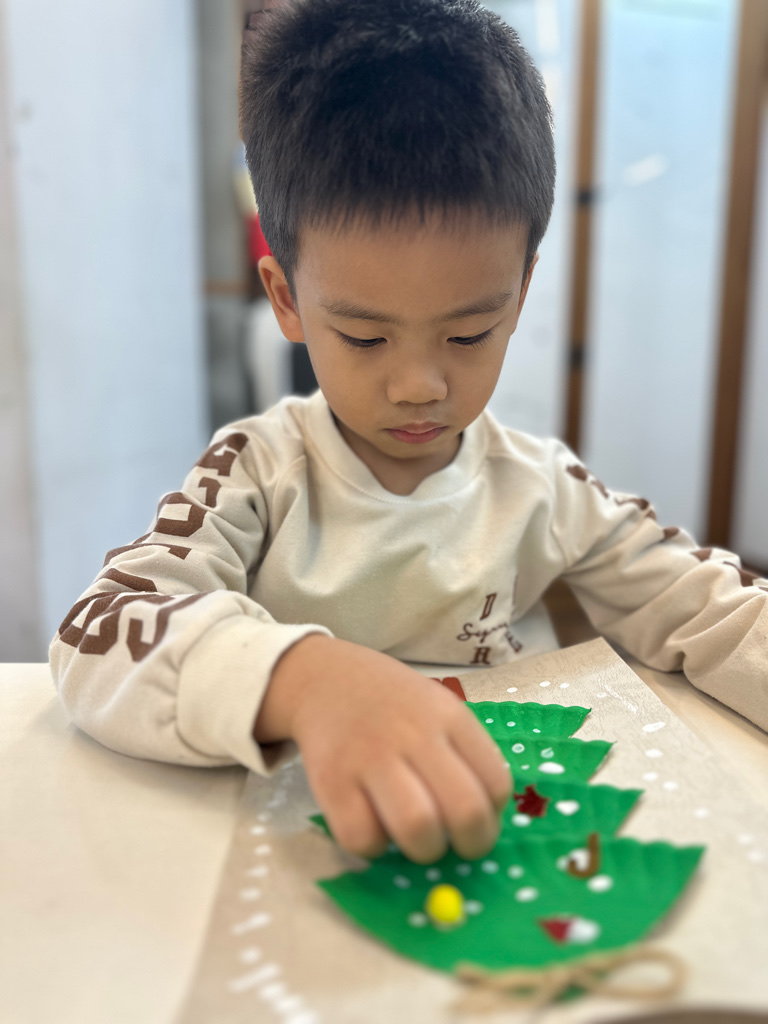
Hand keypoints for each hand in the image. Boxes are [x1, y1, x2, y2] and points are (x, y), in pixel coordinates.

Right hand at [254, 635, 511, 862]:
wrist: (325, 679)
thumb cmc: (393, 705)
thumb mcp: (439, 709)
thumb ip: (464, 756)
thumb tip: (484, 822)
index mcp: (449, 717)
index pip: (496, 784)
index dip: (493, 818)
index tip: (478, 822)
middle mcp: (414, 734)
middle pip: (465, 811)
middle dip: (471, 845)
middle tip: (456, 845)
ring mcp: (371, 757)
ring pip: (417, 828)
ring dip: (424, 850)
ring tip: (417, 840)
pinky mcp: (331, 781)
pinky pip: (363, 838)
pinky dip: (374, 848)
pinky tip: (375, 829)